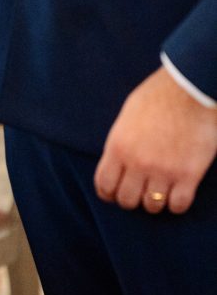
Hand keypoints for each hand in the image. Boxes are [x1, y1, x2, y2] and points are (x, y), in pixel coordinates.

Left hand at [94, 67, 216, 213]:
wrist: (190, 88)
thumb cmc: (158, 96)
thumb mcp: (127, 116)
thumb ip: (120, 142)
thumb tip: (116, 162)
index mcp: (118, 146)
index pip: (104, 184)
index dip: (108, 194)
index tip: (114, 194)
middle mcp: (137, 162)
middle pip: (126, 200)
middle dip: (131, 199)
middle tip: (139, 192)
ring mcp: (163, 171)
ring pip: (152, 206)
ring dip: (154, 201)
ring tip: (159, 190)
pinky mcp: (188, 175)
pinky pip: (178, 205)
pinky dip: (176, 203)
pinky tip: (178, 192)